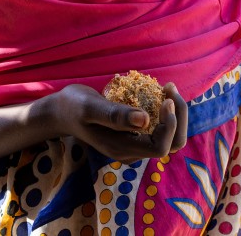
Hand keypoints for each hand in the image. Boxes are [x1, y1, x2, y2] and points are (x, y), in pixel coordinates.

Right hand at [52, 82, 187, 161]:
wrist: (61, 112)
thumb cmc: (73, 107)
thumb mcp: (90, 107)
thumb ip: (115, 115)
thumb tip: (145, 120)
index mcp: (122, 149)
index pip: (161, 146)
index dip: (170, 124)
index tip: (165, 98)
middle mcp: (132, 152)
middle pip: (172, 144)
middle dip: (179, 117)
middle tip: (170, 88)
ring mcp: (134, 145)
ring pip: (169, 137)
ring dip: (175, 113)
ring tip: (167, 88)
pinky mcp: (134, 135)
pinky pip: (160, 128)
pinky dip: (165, 112)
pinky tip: (159, 92)